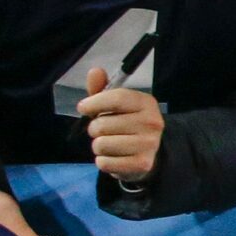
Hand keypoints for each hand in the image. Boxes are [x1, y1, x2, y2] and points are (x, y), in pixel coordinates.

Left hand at [74, 65, 164, 185]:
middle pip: (103, 124)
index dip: (94, 103)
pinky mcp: (142, 164)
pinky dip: (103, 161)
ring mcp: (149, 144)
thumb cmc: (128, 123)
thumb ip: (102, 89)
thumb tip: (95, 71)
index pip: (117, 98)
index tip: (83, 108)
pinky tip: (113, 157)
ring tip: (109, 144)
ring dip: (98, 146)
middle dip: (94, 129)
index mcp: (146, 103)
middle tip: (103, 131)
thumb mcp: (116, 104)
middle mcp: (152, 122)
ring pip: (101, 144)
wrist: (150, 152)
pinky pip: (104, 163)